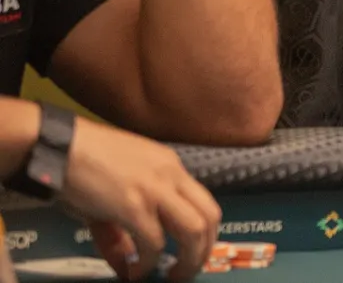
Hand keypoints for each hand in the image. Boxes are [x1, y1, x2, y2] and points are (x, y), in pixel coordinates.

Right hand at [61, 117, 219, 281]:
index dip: (205, 233)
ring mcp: (155, 190)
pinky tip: (136, 273)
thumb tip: (125, 266)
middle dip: (204, 251)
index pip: (205, 202)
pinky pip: (154, 243)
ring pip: (194, 230)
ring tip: (172, 277)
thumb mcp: (114, 191)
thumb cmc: (84, 163)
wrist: (59, 146)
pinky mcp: (133, 206)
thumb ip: (123, 230)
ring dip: (188, 260)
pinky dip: (149, 263)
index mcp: (171, 168)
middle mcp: (172, 176)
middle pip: (209, 217)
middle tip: (188, 272)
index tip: (193, 254)